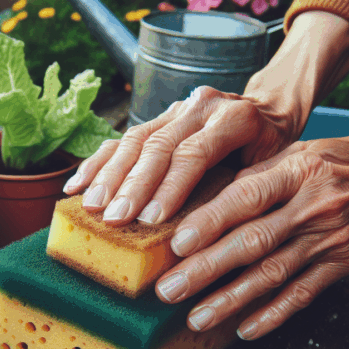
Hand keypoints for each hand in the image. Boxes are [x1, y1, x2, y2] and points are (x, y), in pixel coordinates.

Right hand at [62, 85, 300, 225]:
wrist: (270, 111)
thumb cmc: (272, 153)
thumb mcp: (271, 170)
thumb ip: (243, 193)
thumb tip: (213, 241)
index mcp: (235, 119)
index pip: (195, 153)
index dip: (171, 187)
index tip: (151, 220)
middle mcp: (201, 106)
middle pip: (159, 145)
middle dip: (132, 185)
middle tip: (114, 218)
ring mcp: (176, 108)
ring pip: (135, 139)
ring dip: (108, 176)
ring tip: (90, 205)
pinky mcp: (157, 116)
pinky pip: (122, 138)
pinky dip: (97, 162)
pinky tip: (76, 185)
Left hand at [154, 126, 348, 339]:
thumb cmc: (346, 160)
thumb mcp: (303, 150)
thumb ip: (260, 175)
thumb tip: (212, 200)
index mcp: (298, 172)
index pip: (248, 197)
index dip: (211, 221)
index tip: (177, 243)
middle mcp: (313, 208)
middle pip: (253, 243)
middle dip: (206, 270)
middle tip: (168, 290)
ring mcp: (329, 241)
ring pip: (272, 276)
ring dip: (230, 301)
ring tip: (195, 318)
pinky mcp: (343, 266)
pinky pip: (303, 294)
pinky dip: (273, 315)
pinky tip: (244, 330)